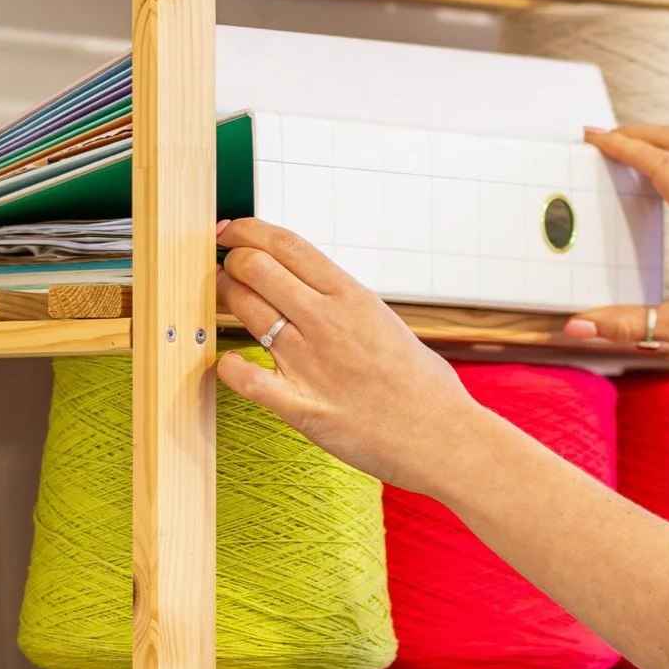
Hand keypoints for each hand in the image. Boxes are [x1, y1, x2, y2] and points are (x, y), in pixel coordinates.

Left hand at [215, 219, 474, 493]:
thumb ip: (348, 306)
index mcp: (352, 297)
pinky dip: (228, 366)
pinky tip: (230, 363)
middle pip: (255, 267)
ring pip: (244, 309)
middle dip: (231, 262)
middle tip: (227, 271)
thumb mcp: (388, 324)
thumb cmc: (425, 387)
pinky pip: (244, 377)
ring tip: (225, 303)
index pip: (286, 244)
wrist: (442, 437)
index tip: (231, 234)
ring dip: (226, 300)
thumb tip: (321, 295)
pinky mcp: (300, 405)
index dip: (248, 231)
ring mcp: (310, 362)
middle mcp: (327, 322)